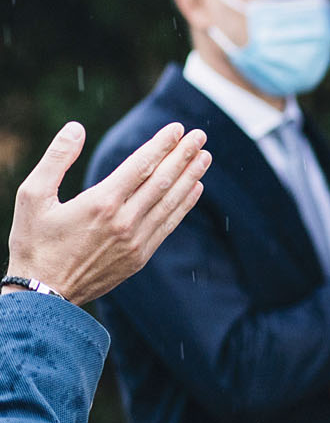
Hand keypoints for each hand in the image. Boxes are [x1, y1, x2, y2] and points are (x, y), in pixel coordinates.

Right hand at [5, 122, 208, 306]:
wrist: (43, 294)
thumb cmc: (33, 242)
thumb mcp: (32, 196)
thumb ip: (56, 159)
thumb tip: (76, 128)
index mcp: (100, 203)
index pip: (141, 166)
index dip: (161, 145)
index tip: (178, 129)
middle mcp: (124, 221)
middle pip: (162, 181)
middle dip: (183, 156)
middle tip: (200, 136)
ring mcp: (135, 241)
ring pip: (170, 202)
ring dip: (190, 177)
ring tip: (205, 157)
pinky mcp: (140, 257)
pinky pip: (168, 224)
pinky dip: (184, 205)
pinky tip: (196, 189)